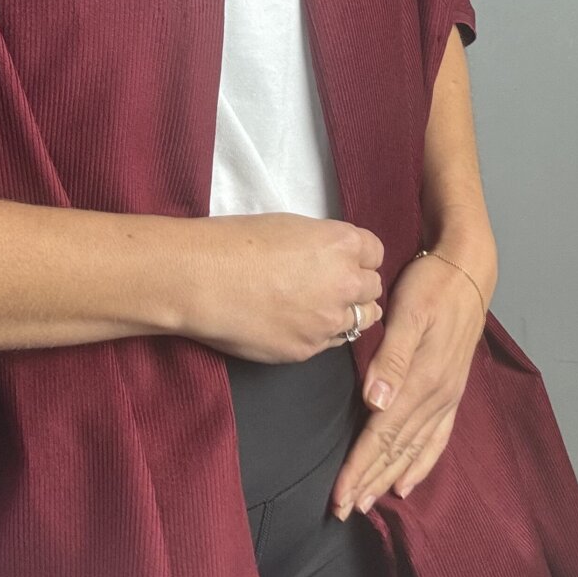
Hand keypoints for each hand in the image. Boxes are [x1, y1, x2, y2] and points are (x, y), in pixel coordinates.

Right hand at [178, 212, 384, 364]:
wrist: (202, 278)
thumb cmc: (235, 242)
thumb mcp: (289, 226)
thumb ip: (323, 246)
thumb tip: (329, 260)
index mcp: (342, 244)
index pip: (375, 252)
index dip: (358, 256)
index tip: (343, 260)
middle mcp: (345, 283)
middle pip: (372, 289)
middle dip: (355, 286)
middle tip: (327, 285)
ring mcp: (328, 321)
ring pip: (360, 321)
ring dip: (345, 314)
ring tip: (316, 308)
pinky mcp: (307, 350)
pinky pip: (330, 343)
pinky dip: (319, 334)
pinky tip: (294, 323)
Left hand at [329, 238, 493, 518]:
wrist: (467, 270)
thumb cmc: (430, 286)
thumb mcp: (409, 313)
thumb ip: (392, 358)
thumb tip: (375, 403)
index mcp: (422, 380)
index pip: (383, 434)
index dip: (360, 466)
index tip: (339, 496)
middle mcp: (437, 396)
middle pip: (397, 449)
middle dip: (369, 481)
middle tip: (343, 510)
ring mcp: (448, 396)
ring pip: (415, 449)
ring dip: (390, 478)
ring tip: (368, 502)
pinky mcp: (452, 389)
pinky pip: (437, 439)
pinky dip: (421, 464)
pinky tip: (408, 481)